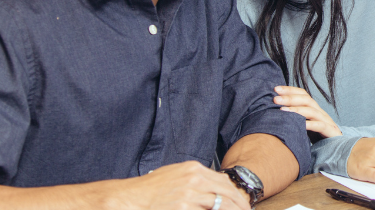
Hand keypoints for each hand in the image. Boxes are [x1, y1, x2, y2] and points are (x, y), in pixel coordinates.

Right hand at [115, 161, 250, 209]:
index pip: (224, 181)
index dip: (236, 195)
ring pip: (220, 205)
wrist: (131, 199)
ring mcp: (189, 195)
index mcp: (193, 169)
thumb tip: (217, 184)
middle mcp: (194, 180)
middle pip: (226, 193)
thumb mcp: (176, 174)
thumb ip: (196, 178)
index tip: (242, 203)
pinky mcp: (184, 208)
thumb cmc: (150, 189)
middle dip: (239, 206)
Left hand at [274, 85, 341, 137]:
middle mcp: (319, 111)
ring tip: (282, 110)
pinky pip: (319, 125)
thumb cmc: (316, 135)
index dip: (290, 90)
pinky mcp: (330, 131)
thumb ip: (294, 117)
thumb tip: (274, 111)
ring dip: (296, 109)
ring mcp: (325, 120)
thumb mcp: (303, 124)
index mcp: (313, 108)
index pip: (302, 94)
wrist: (335, 146)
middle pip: (306, 100)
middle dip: (290, 98)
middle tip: (275, 99)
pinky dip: (309, 124)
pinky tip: (299, 125)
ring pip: (311, 111)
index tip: (275, 89)